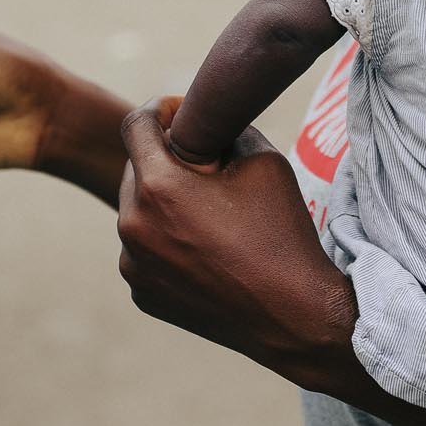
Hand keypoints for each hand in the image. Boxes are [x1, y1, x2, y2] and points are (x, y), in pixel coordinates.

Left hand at [117, 97, 357, 390]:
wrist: (293, 315)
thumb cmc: (281, 234)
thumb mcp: (262, 159)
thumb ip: (222, 129)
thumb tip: (200, 122)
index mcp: (157, 188)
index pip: (136, 125)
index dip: (160, 109)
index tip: (182, 115)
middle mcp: (132, 226)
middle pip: (135, 168)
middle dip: (165, 158)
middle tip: (206, 166)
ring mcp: (133, 266)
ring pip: (137, 211)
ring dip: (162, 200)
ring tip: (207, 210)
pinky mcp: (141, 293)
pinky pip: (143, 249)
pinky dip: (164, 239)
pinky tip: (204, 246)